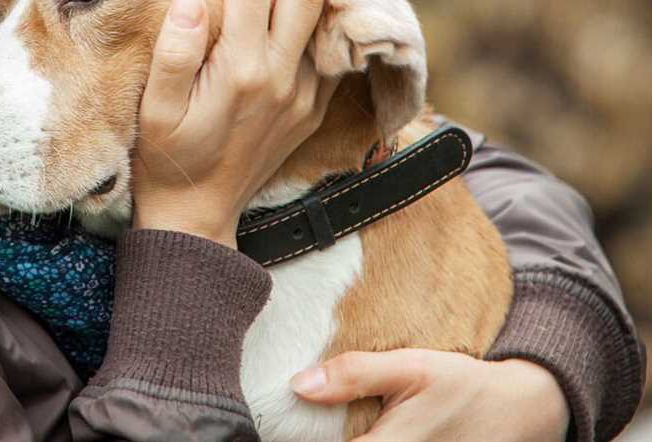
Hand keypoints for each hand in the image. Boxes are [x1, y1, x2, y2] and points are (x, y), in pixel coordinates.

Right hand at [131, 0, 336, 246]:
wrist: (200, 216)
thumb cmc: (167, 159)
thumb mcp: (155, 111)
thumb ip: (174, 54)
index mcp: (242, 71)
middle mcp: (282, 77)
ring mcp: (304, 92)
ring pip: (325, 12)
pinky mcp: (312, 105)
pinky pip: (329, 43)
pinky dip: (329, 2)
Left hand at [290, 349, 570, 441]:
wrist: (519, 410)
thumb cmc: (461, 385)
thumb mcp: (410, 367)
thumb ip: (354, 374)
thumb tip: (299, 384)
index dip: (300, 434)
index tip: (283, 421)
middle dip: (322, 435)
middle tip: (305, 418)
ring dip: (347, 435)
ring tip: (332, 422)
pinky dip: (363, 440)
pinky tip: (361, 429)